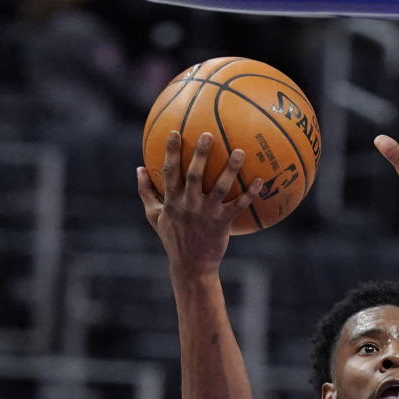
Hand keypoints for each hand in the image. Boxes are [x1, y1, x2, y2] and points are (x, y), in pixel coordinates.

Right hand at [136, 131, 262, 278]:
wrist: (191, 266)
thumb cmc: (173, 239)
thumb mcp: (154, 216)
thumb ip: (146, 192)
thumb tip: (138, 168)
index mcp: (172, 201)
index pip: (170, 172)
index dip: (171, 151)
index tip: (175, 132)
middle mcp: (189, 205)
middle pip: (194, 175)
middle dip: (200, 154)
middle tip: (208, 134)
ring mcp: (206, 214)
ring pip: (219, 188)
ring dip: (230, 169)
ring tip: (240, 151)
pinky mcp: (222, 224)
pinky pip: (238, 206)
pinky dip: (249, 194)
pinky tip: (260, 181)